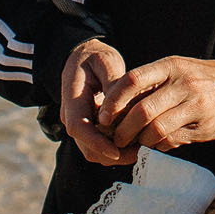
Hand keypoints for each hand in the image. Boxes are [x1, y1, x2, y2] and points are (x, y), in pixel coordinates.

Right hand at [61, 39, 129, 166]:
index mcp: (72, 98)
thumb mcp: (106, 61)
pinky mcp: (89, 128)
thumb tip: (120, 104)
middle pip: (86, 147)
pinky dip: (118, 149)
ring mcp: (80, 124)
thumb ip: (113, 82)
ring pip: (94, 151)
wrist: (83, 58)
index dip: (96, 143)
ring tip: (142, 148)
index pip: (78, 128)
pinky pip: (101, 146)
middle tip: (141, 151)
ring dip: (117, 154)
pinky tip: (137, 142)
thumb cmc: (95, 58)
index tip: (117, 151)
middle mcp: (72, 116)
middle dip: (112, 154)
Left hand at [98, 56, 214, 155]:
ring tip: (135, 144)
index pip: (133, 80)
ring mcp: (195, 105)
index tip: (103, 116)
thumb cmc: (200, 79)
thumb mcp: (178, 70)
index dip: (114, 100)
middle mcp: (183, 84)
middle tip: (115, 139)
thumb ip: (151, 83)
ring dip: (140, 141)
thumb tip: (114, 105)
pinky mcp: (204, 126)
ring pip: (156, 129)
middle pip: (142, 110)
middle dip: (123, 130)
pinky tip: (156, 144)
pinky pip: (172, 140)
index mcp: (170, 66)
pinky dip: (158, 145)